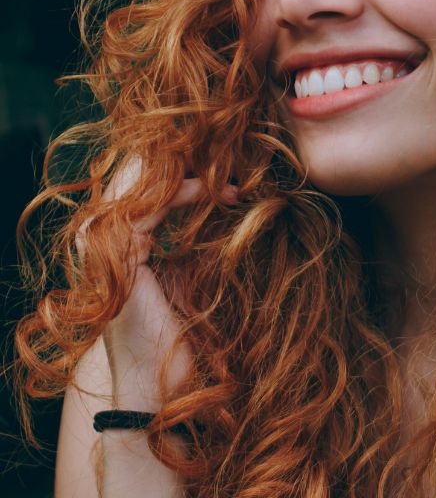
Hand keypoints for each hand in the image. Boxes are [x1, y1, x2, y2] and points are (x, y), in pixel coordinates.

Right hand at [78, 156, 234, 409]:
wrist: (161, 385)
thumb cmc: (179, 336)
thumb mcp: (186, 276)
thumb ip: (188, 241)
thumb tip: (227, 203)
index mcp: (114, 243)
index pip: (141, 185)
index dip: (184, 170)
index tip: (229, 174)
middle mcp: (99, 241)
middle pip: (134, 176)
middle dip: (183, 161)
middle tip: (228, 155)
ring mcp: (103, 250)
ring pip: (138, 183)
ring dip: (188, 172)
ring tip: (227, 172)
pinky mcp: (118, 259)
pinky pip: (149, 207)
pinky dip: (186, 193)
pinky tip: (217, 193)